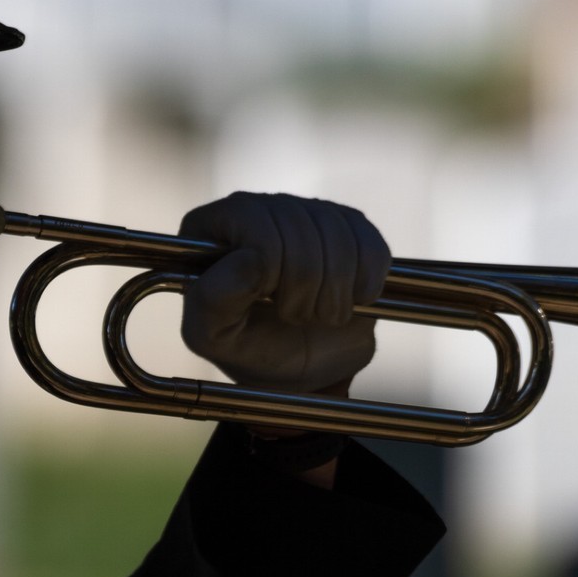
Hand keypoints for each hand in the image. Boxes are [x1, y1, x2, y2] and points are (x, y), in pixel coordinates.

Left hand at [179, 192, 389, 392]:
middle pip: (299, 225)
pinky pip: (369, 242)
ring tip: (318, 315)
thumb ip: (213, 300)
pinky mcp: (346, 225)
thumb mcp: (213, 337)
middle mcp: (253, 208)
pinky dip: (366, 282)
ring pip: (337, 232)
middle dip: (305, 286)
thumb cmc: (249, 349)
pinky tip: (349, 300)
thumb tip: (249, 260)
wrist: (303, 368)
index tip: (270, 303)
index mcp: (208, 226)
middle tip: (296, 317)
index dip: (273, 270)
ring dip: (335, 291)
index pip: (255, 224)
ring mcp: (301, 211)